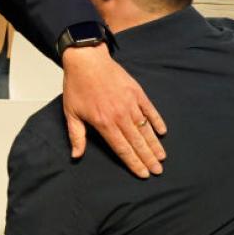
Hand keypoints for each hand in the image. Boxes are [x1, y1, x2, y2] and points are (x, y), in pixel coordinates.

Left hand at [61, 44, 166, 177]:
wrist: (87, 60)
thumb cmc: (77, 86)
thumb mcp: (71, 112)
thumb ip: (76, 136)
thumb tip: (76, 155)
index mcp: (104, 123)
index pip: (122, 149)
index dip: (134, 163)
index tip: (144, 174)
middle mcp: (120, 116)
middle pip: (137, 142)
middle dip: (148, 158)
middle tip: (158, 171)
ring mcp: (130, 104)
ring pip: (145, 129)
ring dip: (154, 144)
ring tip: (162, 157)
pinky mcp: (137, 92)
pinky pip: (150, 110)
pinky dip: (157, 121)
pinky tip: (162, 132)